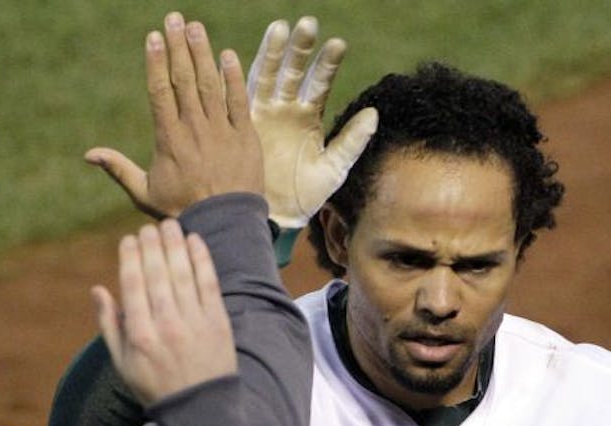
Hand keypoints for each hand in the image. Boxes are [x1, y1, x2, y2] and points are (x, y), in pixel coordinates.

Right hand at [86, 12, 262, 217]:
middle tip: (174, 18)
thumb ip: (118, 169)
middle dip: (178, 46)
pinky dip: (232, 77)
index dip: (156, 62)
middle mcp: (194, 129)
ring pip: (210, 84)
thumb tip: (88, 154)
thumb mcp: (144, 193)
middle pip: (185, 79)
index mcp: (168, 139)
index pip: (160, 92)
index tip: (153, 38)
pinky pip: (238, 101)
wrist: (224, 225)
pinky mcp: (245, 136)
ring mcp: (221, 130)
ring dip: (202, 52)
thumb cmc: (181, 211)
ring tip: (195, 27)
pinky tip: (226, 55)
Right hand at [92, 218, 235, 404]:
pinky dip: (201, 260)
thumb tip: (97, 290)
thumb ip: (109, 325)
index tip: (129, 239)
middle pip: (157, 274)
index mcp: (139, 335)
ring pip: (182, 274)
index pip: (132, 284)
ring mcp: (194, 323)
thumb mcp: (123, 363)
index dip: (130, 256)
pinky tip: (195, 241)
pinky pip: (209, 283)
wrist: (200, 409)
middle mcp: (166, 325)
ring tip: (170, 226)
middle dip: (151, 245)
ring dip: (175, 245)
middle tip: (148, 228)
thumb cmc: (156, 386)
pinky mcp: (218, 322)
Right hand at [248, 17, 377, 227]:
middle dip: (300, 48)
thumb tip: (373, 113)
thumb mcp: (333, 168)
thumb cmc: (306, 194)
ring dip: (273, 53)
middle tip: (307, 24)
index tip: (337, 44)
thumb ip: (352, 141)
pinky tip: (238, 56)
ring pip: (267, 76)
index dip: (328, 64)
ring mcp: (263, 114)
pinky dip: (237, 78)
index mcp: (309, 116)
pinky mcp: (243, 126)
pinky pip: (239, 98)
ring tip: (280, 29)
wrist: (277, 216)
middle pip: (294, 71)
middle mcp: (286, 109)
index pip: (320, 82)